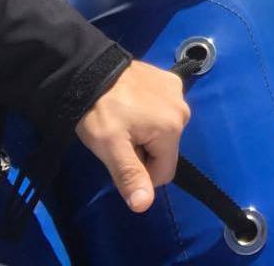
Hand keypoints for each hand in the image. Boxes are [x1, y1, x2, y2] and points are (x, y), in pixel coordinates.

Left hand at [75, 60, 190, 211]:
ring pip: (164, 131)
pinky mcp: (171, 80)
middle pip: (165, 151)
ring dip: (146, 131)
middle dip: (143, 150)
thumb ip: (129, 175)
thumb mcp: (109, 146)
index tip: (120, 154)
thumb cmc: (99, 110)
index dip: (140, 171)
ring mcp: (179, 92)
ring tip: (124, 116)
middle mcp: (183, 110)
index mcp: (173, 129)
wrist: (90, 68)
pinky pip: (164, 109)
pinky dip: (150, 110)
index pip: (163, 173)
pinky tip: (132, 100)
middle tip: (118, 134)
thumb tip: (144, 206)